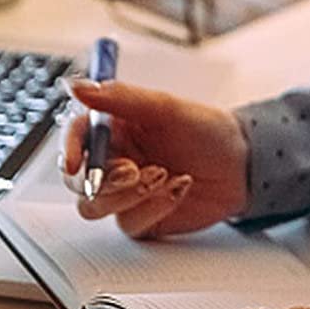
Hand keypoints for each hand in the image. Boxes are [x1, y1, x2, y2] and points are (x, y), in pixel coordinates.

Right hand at [60, 79, 249, 237]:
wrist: (241, 166)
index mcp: (114, 129)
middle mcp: (115, 161)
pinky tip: (178, 188)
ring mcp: (126, 193)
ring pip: (97, 207)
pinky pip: (129, 223)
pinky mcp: (141, 217)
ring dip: (128, 195)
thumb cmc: (206, 130)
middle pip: (79, 180)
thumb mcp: (164, 107)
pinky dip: (154, 207)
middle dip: (103, 179)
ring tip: (164, 176)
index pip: (76, 138)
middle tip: (134, 171)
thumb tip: (78, 85)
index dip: (68, 150)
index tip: (74, 161)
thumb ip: (119, 97)